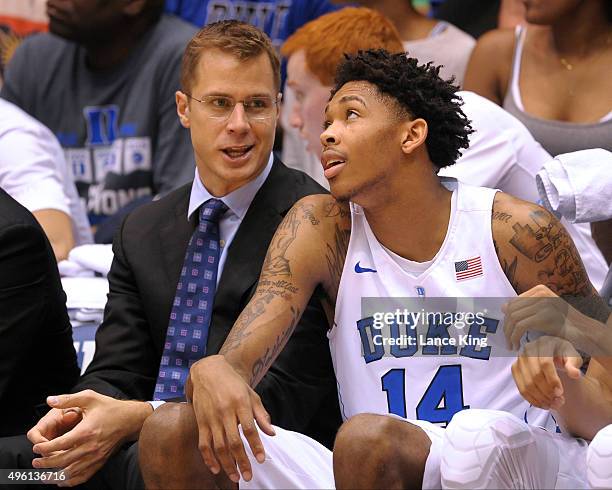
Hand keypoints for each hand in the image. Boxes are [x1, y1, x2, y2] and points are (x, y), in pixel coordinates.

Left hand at [28, 390, 151, 486]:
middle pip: (62, 461)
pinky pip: (83, 476)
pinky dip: (71, 481)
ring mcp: (96, 456)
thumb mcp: (90, 398)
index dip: (44, 448)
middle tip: (35, 462)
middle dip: (45, 463)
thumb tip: (49, 400)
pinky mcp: (100, 462)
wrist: (130, 419)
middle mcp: (90, 447)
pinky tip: (62, 481)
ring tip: (43, 474)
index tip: (36, 447)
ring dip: (55, 476)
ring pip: (71, 473)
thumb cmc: (110, 408)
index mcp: (86, 431)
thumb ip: (68, 399)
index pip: (59, 444)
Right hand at [187, 355, 274, 482]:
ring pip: (219, 446)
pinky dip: (209, 458)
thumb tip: (271, 433)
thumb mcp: (251, 395)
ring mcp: (211, 417)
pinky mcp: (200, 421)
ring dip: (227, 464)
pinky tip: (216, 468)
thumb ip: (261, 415)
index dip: (256, 446)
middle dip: (242, 461)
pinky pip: (204, 444)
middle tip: (248, 476)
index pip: (249, 429)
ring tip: (235, 477)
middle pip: (234, 442)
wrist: (209, 371)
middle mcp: (225, 411)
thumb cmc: (233, 384)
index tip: (261, 459)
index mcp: (240, 403)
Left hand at [503, 284, 575, 349]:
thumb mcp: (544, 312)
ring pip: (514, 318)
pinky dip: (514, 338)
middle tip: (507, 341)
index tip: (507, 331)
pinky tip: (516, 346)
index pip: (513, 302)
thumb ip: (526, 308)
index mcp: (540, 290)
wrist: (585, 332)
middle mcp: (541, 293)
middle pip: (512, 310)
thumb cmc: (564, 324)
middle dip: (506, 327)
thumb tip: (503, 307)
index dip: (507, 318)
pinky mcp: (544, 316)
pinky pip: (520, 326)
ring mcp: (543, 303)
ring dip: (509, 334)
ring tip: (511, 345)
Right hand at [512, 336, 581, 409]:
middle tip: (559, 402)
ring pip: (527, 384)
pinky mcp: (515, 369)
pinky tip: (543, 404)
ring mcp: (519, 359)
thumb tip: (575, 374)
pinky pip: (521, 388)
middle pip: (535, 375)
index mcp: (543, 344)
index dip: (552, 380)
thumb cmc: (563, 354)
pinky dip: (532, 400)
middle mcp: (527, 349)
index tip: (560, 393)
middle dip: (547, 392)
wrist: (550, 352)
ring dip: (540, 398)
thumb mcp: (572, 356)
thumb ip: (573, 364)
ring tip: (553, 405)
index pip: (545, 363)